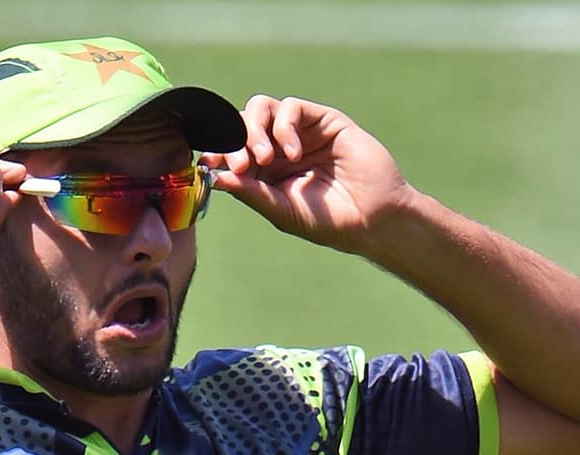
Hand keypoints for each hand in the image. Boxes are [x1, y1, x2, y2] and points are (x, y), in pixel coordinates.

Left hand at [204, 97, 412, 252]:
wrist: (372, 217)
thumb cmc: (328, 221)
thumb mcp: (282, 210)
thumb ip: (251, 192)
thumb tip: (215, 177)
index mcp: (264, 173)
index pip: (231, 152)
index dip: (217, 153)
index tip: (207, 163)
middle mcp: (278, 148)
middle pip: (241, 126)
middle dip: (234, 142)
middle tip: (241, 166)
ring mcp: (299, 132)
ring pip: (261, 109)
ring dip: (254, 130)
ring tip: (265, 158)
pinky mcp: (321, 120)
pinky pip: (291, 108)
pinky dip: (284, 126)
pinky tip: (292, 152)